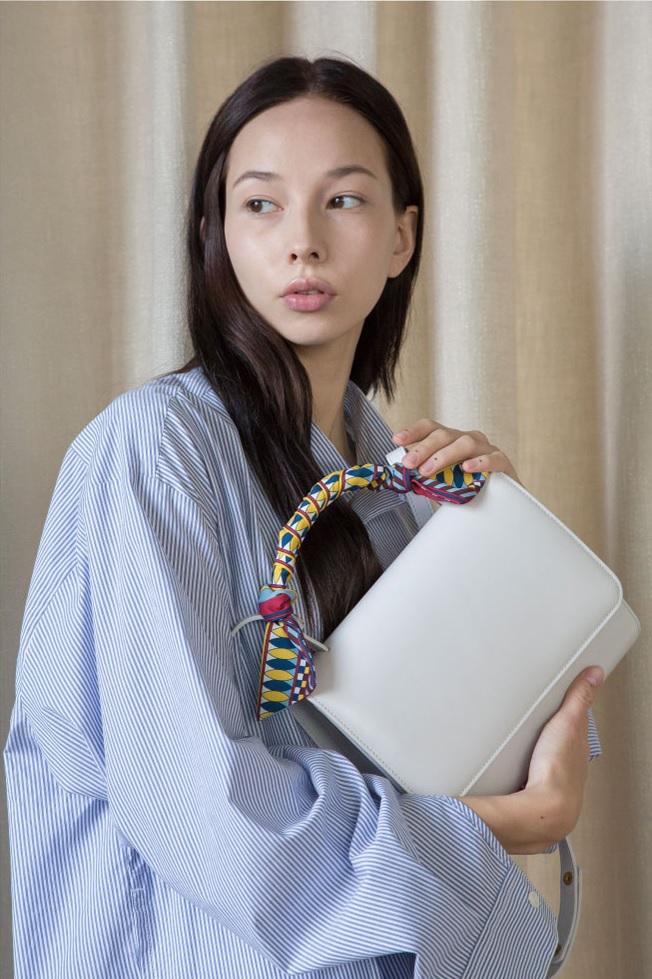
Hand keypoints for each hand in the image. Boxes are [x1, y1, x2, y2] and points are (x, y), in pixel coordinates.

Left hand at [391, 419, 522, 484]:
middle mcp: (468, 439)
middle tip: (409, 463)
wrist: (502, 502)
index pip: (431, 428)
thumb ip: (428, 479)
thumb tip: (405, 480)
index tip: (397, 440)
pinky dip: (479, 462)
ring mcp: (486, 449)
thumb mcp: (445, 483)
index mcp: (452, 441)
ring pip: (465, 443)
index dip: (413, 431)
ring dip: (444, 456)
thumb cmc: (470, 488)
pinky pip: (492, 458)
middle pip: (445, 435)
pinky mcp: (503, 463)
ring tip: (428, 470)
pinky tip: (467, 468)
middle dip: (424, 448)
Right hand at [459, 666, 604, 853]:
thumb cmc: (558, 770)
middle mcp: (570, 765)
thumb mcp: (568, 722)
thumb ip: (579, 698)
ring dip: (541, 754)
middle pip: (564, 745)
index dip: (571, 713)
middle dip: (555, 734)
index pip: (578, 725)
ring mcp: (554, 780)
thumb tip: (595, 674)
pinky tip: (519, 768)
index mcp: (577, 746)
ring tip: (529, 743)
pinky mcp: (536, 791)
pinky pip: (535, 777)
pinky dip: (529, 771)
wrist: (544, 809)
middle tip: (545, 719)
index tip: (566, 701)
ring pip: (550, 763)